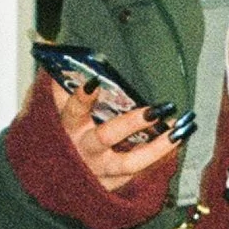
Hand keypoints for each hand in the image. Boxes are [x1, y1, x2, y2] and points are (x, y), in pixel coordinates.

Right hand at [42, 75, 181, 194]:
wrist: (55, 178)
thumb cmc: (62, 134)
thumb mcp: (55, 109)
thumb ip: (57, 81)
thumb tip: (50, 44)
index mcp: (68, 128)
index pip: (72, 111)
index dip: (82, 97)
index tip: (95, 82)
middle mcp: (84, 150)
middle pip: (106, 136)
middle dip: (131, 123)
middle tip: (156, 110)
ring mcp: (100, 170)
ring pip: (130, 162)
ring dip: (157, 147)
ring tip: (178, 131)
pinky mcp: (113, 183)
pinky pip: (139, 173)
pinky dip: (160, 158)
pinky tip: (178, 142)